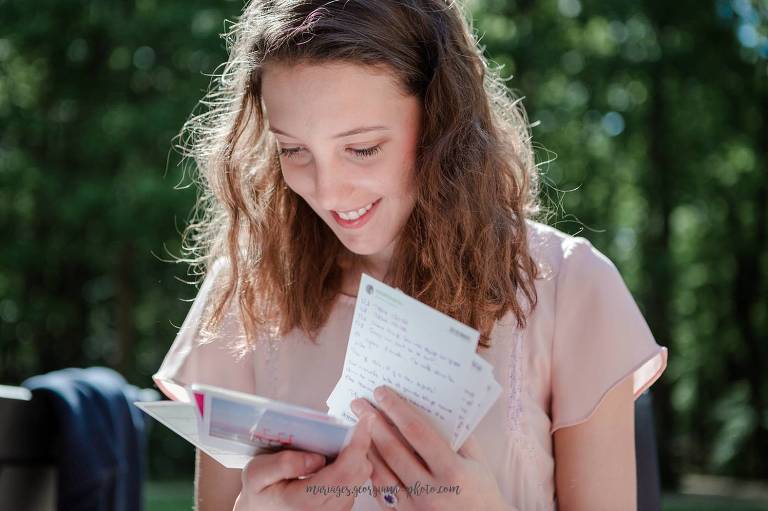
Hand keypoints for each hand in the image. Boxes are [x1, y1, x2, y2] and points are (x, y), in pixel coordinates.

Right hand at [234, 414, 374, 510]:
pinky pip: (357, 481)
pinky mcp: (342, 507)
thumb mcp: (257, 474)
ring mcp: (337, 510)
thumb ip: (283, 464)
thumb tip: (316, 457)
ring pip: (361, 476)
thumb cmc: (260, 492)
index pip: (343, 472)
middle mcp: (327, 509)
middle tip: (350, 425)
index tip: (364, 422)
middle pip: (359, 472)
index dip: (357, 445)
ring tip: (339, 441)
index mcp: (305, 501)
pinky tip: (336, 457)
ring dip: (356, 454)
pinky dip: (353, 464)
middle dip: (359, 445)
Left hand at [351, 386, 507, 510]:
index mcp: (452, 471)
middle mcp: (431, 491)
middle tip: (360, 404)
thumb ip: (457, 434)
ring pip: (381, 472)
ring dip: (366, 446)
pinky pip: (381, 492)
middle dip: (373, 423)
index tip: (382, 394)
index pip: (417, 432)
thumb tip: (431, 406)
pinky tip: (367, 455)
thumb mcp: (477, 460)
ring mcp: (415, 507)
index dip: (397, 410)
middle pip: (393, 450)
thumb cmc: (482, 491)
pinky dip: (372, 471)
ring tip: (357, 426)